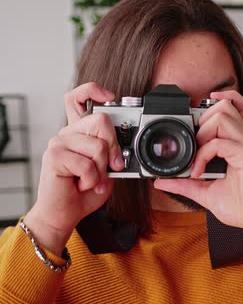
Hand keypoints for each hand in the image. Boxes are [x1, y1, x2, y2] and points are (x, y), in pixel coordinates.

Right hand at [25, 83, 124, 253]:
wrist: (66, 212)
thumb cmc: (87, 190)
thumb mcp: (108, 168)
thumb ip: (114, 152)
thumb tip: (127, 143)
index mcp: (80, 131)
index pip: (78, 96)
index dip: (94, 90)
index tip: (111, 97)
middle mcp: (69, 132)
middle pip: (101, 120)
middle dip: (114, 148)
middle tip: (112, 167)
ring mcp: (59, 142)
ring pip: (98, 146)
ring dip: (101, 170)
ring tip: (91, 180)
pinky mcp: (54, 156)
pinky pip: (87, 164)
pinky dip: (91, 180)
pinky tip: (82, 185)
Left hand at [154, 90, 242, 243]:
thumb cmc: (242, 206)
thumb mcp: (204, 193)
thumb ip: (184, 184)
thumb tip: (161, 181)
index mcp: (234, 145)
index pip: (227, 109)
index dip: (207, 109)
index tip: (189, 127)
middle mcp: (241, 142)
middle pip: (223, 106)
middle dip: (202, 120)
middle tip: (194, 145)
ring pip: (224, 115)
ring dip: (203, 132)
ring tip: (197, 154)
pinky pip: (222, 142)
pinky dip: (204, 154)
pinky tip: (199, 171)